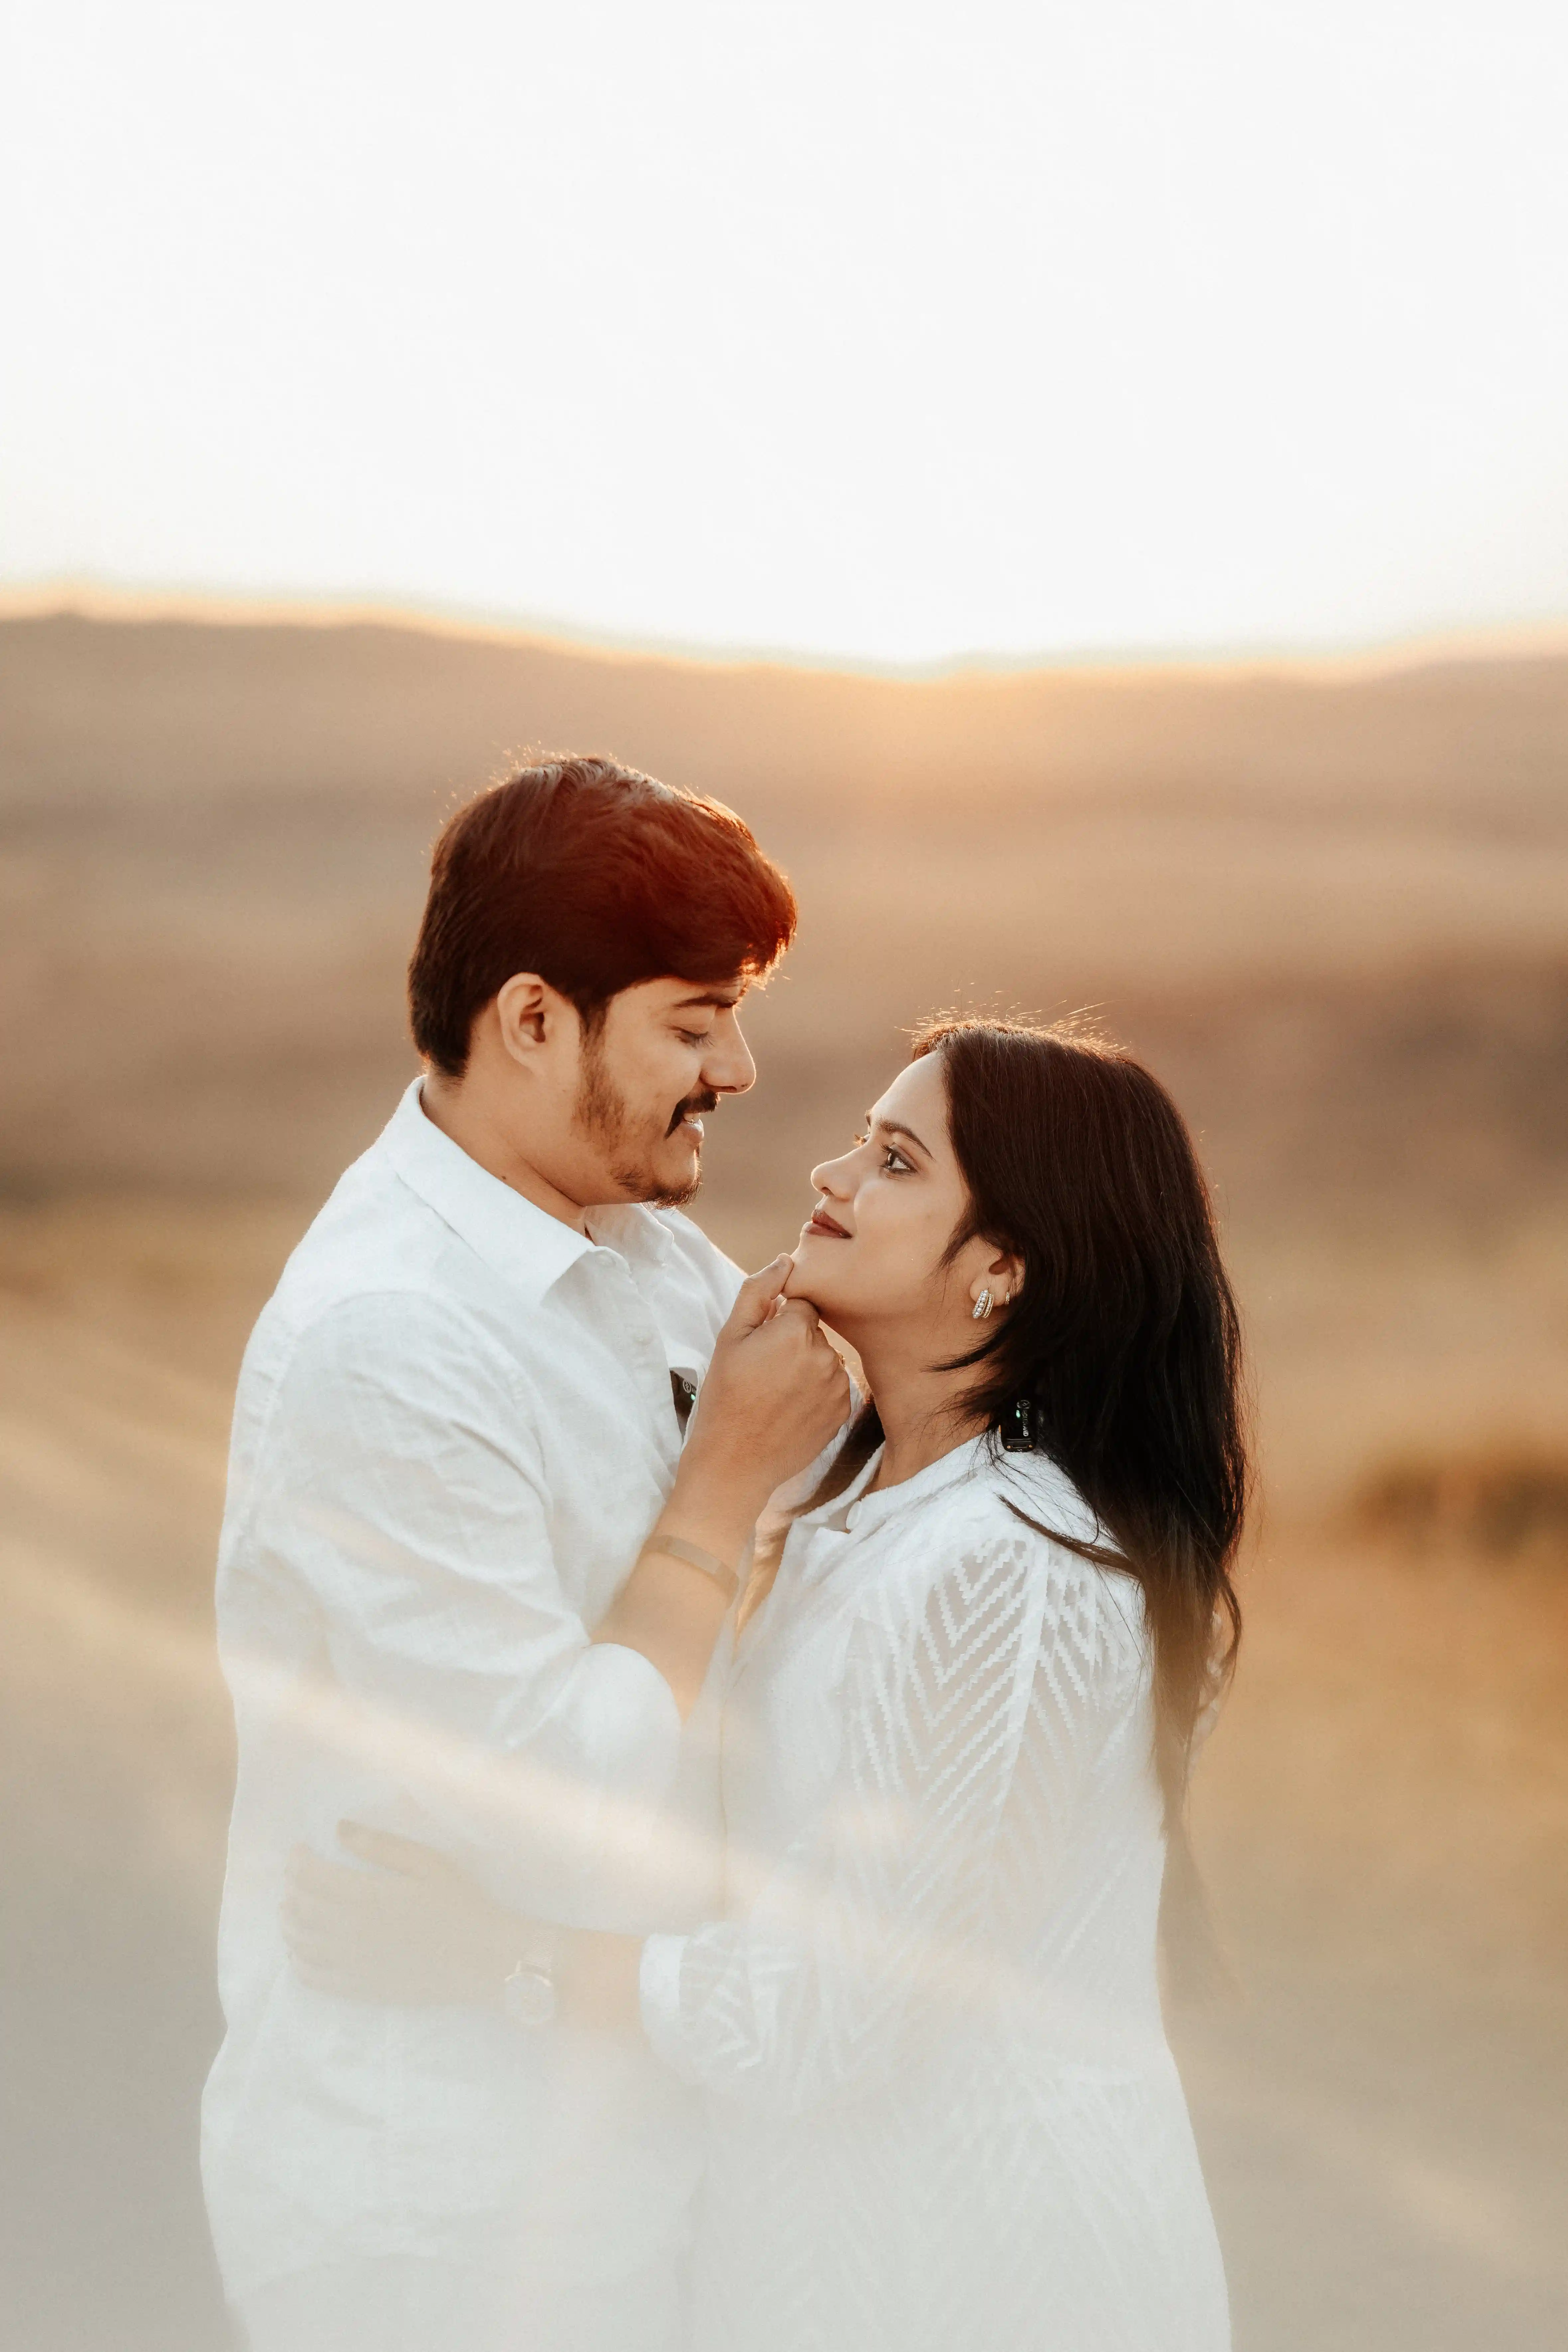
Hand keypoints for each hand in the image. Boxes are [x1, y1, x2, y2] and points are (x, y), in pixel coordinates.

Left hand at [283, 1823, 527, 2004]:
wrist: (482, 1959)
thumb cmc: (459, 1904)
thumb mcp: (426, 1862)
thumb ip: (380, 1845)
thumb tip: (338, 1828)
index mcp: (367, 1896)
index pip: (311, 1876)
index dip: (297, 1860)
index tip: (301, 1849)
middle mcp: (350, 1932)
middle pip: (299, 1909)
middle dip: (290, 1888)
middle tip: (297, 1875)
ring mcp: (351, 1965)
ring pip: (299, 1943)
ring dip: (288, 1921)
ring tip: (294, 1906)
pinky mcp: (357, 1989)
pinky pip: (311, 1978)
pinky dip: (297, 1960)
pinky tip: (300, 1949)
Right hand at [679, 1255, 851, 1516]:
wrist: (735, 1463)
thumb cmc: (725, 1398)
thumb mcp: (729, 1337)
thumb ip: (758, 1291)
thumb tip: (785, 1260)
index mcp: (796, 1330)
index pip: (801, 1303)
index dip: (778, 1320)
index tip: (761, 1342)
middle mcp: (826, 1355)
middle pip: (813, 1331)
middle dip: (792, 1342)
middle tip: (763, 1371)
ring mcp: (838, 1385)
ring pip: (824, 1358)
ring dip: (805, 1366)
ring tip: (775, 1392)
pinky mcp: (844, 1411)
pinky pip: (833, 1385)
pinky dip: (816, 1391)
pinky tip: (790, 1408)